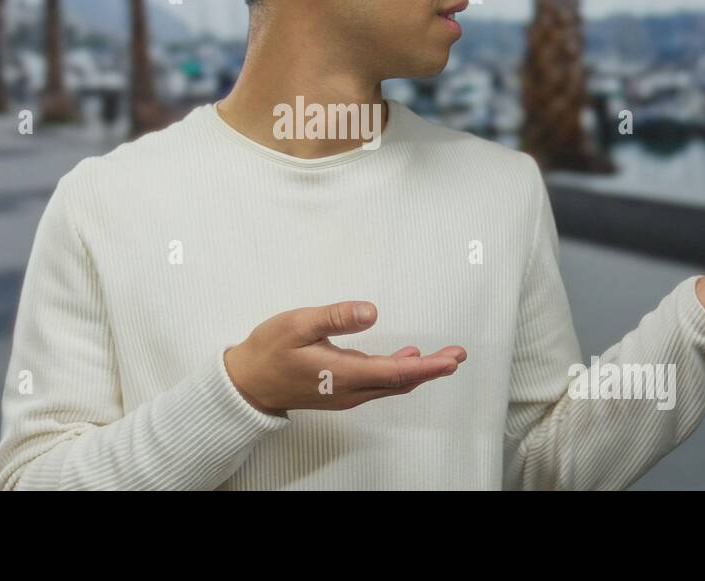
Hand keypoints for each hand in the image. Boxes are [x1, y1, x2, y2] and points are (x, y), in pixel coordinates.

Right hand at [223, 300, 465, 415]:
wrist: (247, 383)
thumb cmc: (269, 351)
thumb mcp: (298, 324)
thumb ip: (336, 317)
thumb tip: (371, 311)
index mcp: (343, 374)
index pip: (395, 373)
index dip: (427, 366)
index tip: (451, 360)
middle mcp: (350, 389)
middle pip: (400, 382)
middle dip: (432, 368)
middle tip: (457, 355)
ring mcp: (345, 393)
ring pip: (391, 384)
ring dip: (417, 371)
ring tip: (442, 357)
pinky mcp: (340, 390)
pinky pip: (378, 383)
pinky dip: (397, 372)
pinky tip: (405, 358)